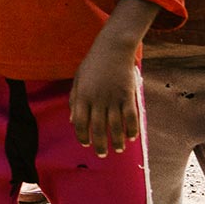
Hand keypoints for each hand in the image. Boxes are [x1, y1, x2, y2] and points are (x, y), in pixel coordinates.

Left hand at [69, 0, 158, 156]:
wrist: (112, 49)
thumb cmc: (92, 65)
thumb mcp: (78, 80)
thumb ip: (74, 100)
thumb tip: (72, 121)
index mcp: (82, 96)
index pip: (80, 122)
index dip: (82, 135)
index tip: (85, 143)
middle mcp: (97, 100)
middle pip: (98, 128)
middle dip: (100, 144)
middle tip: (102, 154)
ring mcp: (113, 98)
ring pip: (115, 126)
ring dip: (117, 140)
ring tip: (118, 149)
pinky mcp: (128, 95)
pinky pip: (131, 117)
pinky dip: (132, 129)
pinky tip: (132, 138)